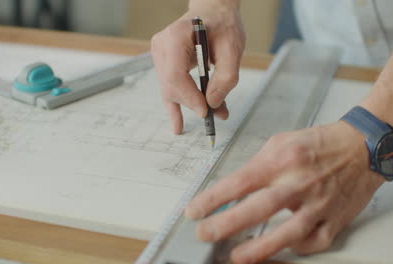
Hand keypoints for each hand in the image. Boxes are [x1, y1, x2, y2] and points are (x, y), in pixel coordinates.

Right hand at [151, 0, 244, 133]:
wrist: (213, 13)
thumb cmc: (222, 25)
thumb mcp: (232, 48)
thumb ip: (225, 77)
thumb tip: (213, 103)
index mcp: (176, 37)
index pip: (175, 75)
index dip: (189, 96)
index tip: (206, 111)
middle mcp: (162, 46)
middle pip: (171, 86)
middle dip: (193, 103)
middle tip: (215, 114)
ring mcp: (160, 55)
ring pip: (170, 90)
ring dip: (190, 105)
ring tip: (211, 116)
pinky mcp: (164, 64)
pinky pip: (168, 89)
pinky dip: (176, 107)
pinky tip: (178, 126)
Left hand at [185, 121, 384, 262]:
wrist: (364, 147)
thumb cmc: (321, 143)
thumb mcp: (282, 141)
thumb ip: (258, 164)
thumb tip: (233, 189)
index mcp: (283, 159)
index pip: (240, 181)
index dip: (213, 198)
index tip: (194, 211)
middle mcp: (300, 182)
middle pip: (260, 208)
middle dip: (227, 223)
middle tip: (204, 233)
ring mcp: (320, 204)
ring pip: (288, 232)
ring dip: (259, 248)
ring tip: (236, 257)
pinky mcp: (336, 219)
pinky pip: (313, 241)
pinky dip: (295, 249)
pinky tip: (279, 249)